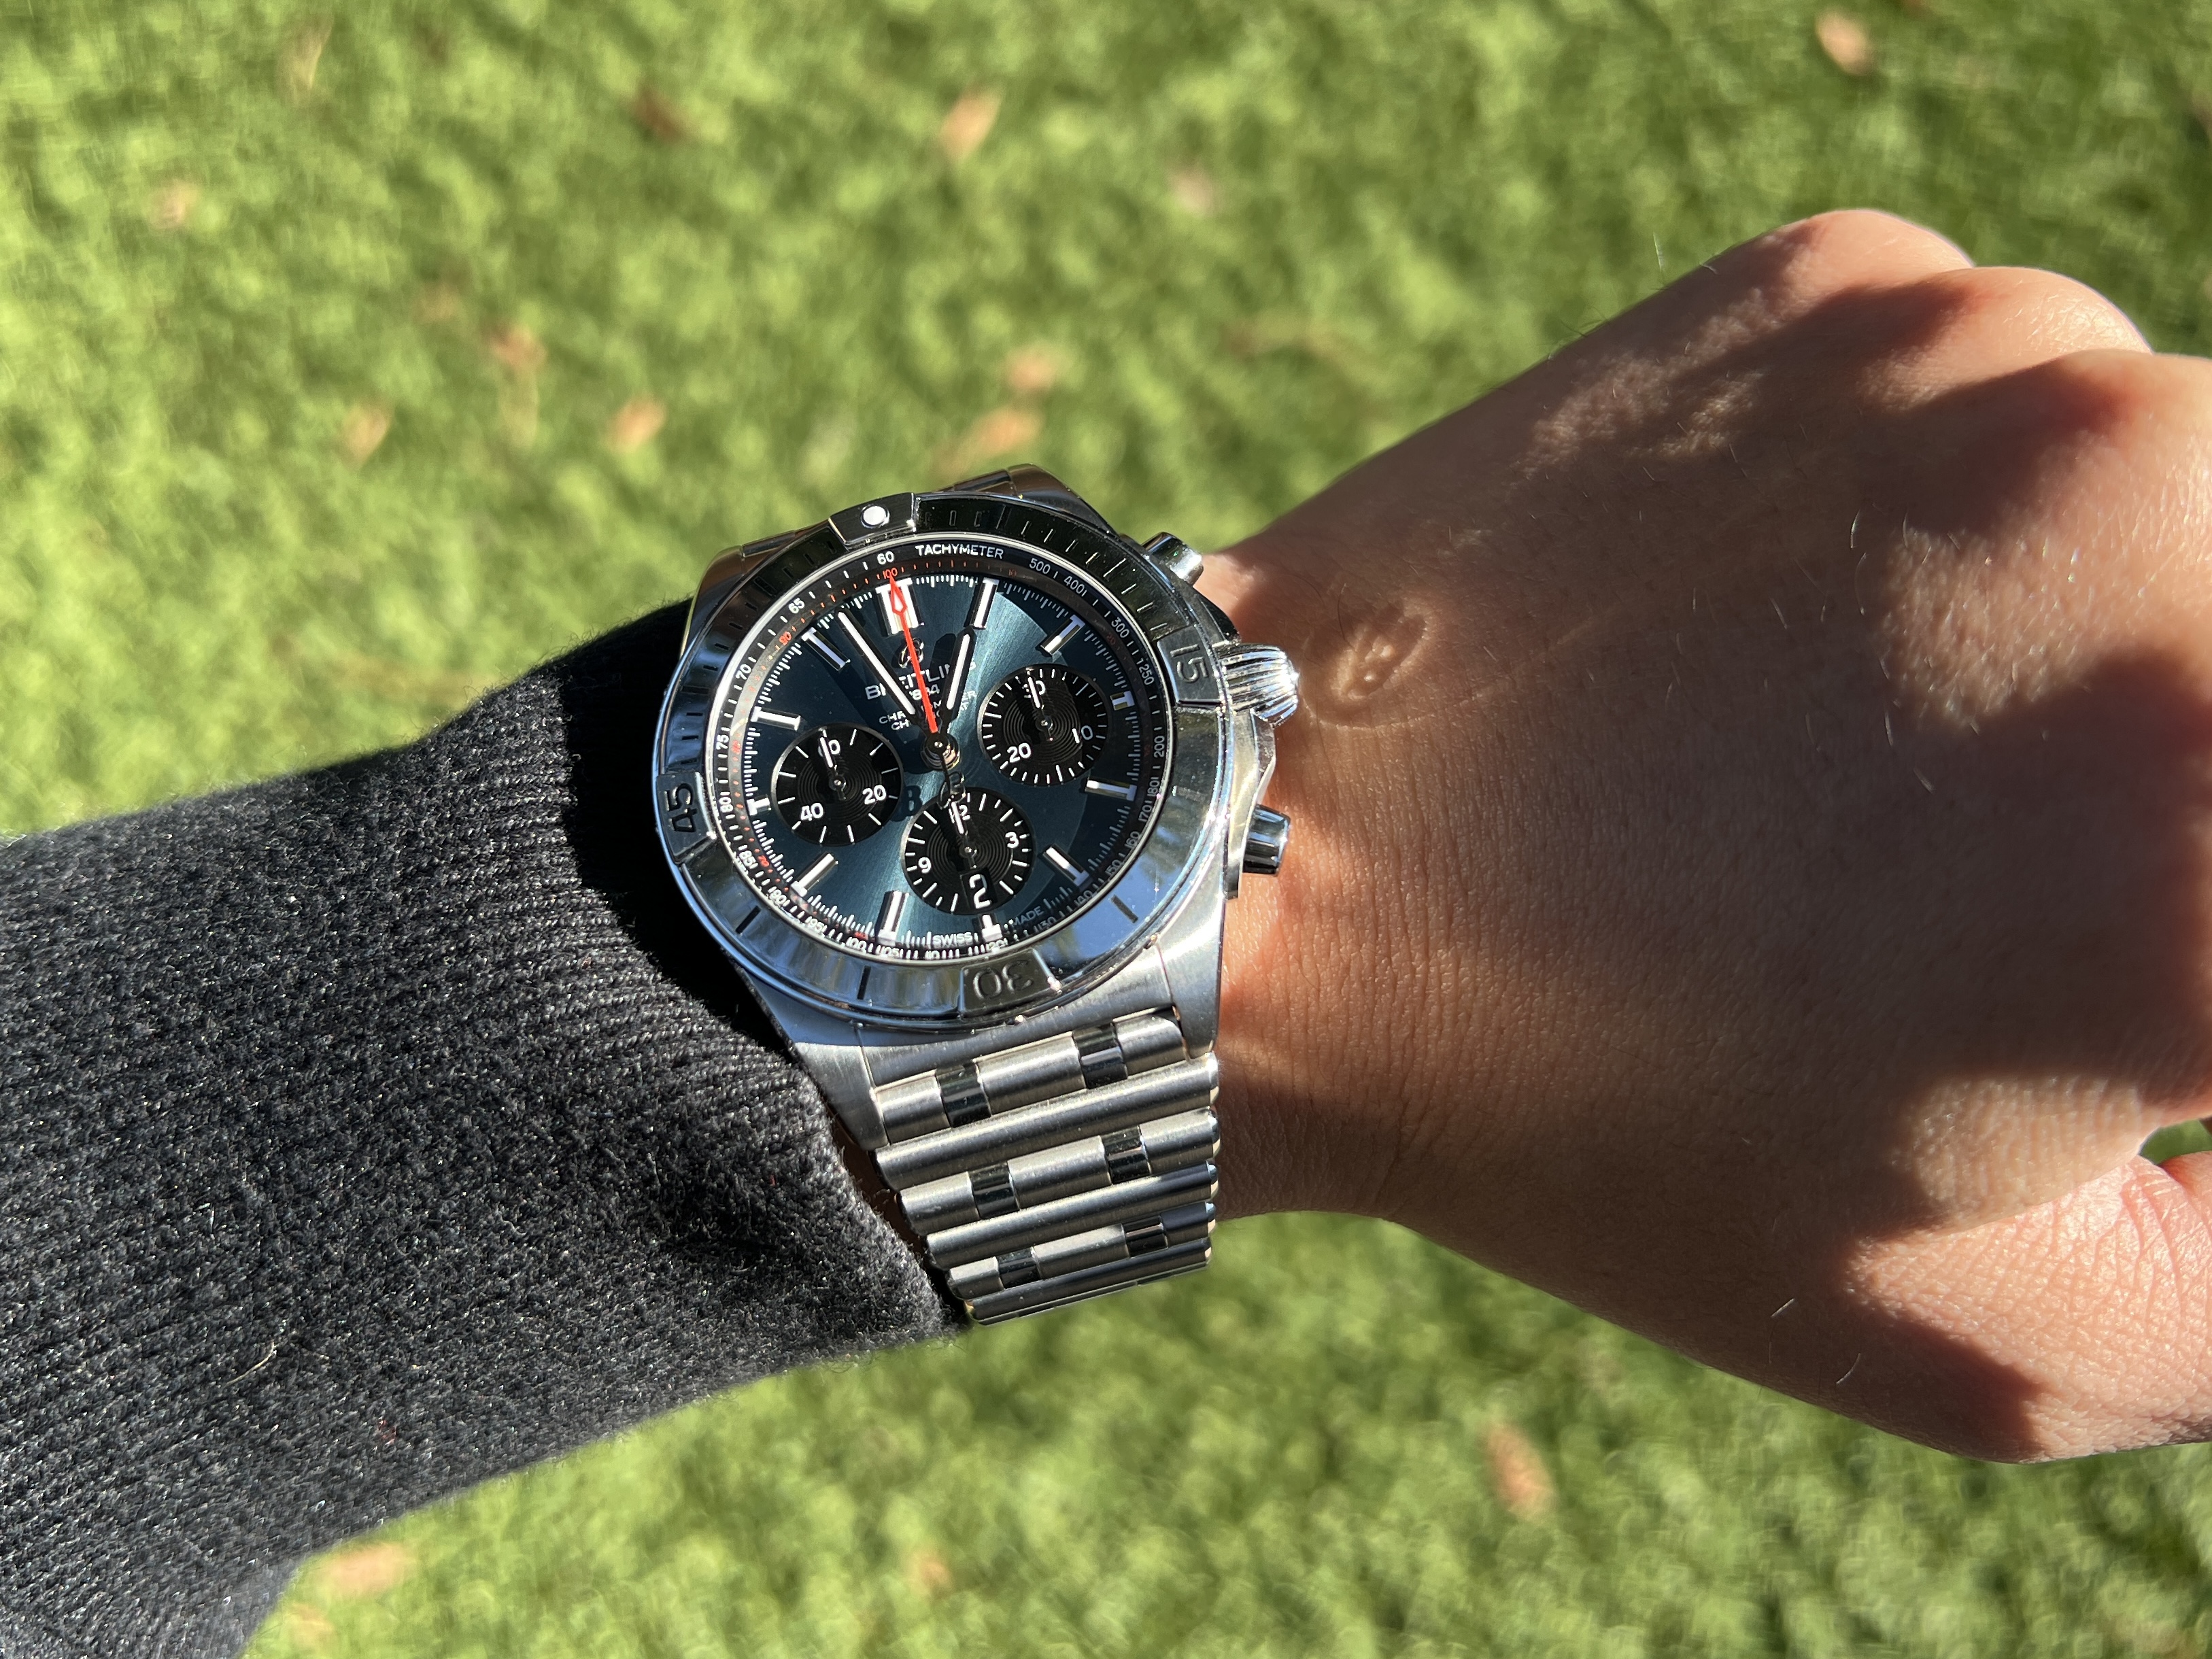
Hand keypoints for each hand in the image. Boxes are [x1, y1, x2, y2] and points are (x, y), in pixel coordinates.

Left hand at [1204, 210, 2211, 1461]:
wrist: (1274, 868)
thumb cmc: (1601, 1122)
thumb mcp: (1989, 1336)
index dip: (2176, 941)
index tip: (2101, 963)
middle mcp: (2163, 538)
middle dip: (2171, 779)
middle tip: (2010, 858)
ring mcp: (1997, 367)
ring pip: (2182, 494)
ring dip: (2095, 623)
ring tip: (1867, 746)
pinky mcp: (1846, 284)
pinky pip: (2004, 386)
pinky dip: (1947, 504)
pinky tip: (1773, 617)